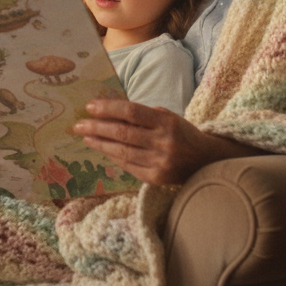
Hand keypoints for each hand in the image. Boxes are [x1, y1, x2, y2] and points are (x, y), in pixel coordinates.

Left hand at [72, 99, 259, 184]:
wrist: (206, 161)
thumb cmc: (182, 134)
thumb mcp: (167, 117)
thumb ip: (142, 116)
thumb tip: (109, 112)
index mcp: (166, 121)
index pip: (131, 112)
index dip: (108, 108)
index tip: (89, 106)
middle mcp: (163, 142)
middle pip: (123, 133)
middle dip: (96, 128)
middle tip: (78, 125)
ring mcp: (159, 162)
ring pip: (122, 152)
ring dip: (100, 144)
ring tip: (86, 137)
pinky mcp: (156, 178)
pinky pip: (128, 166)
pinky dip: (114, 157)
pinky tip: (103, 150)